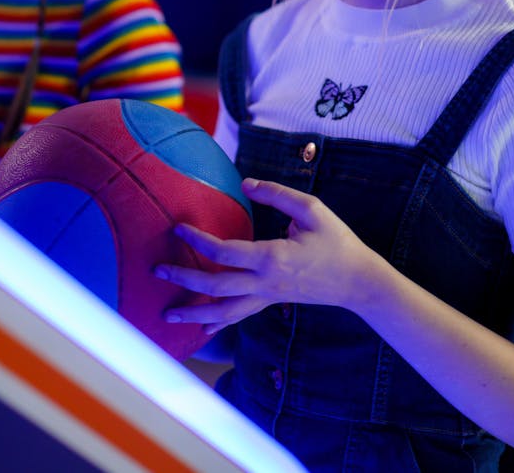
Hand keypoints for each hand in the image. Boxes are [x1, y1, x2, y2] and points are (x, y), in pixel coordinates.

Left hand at [154, 177, 375, 335]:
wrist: (357, 281)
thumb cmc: (336, 241)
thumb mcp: (311, 209)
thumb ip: (277, 194)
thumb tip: (245, 184)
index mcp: (272, 258)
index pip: (224, 253)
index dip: (197, 241)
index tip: (178, 229)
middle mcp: (265, 284)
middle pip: (215, 287)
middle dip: (183, 280)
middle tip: (156, 271)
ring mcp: (267, 297)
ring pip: (223, 312)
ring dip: (192, 314)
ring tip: (166, 315)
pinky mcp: (270, 302)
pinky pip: (238, 316)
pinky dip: (216, 324)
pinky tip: (199, 329)